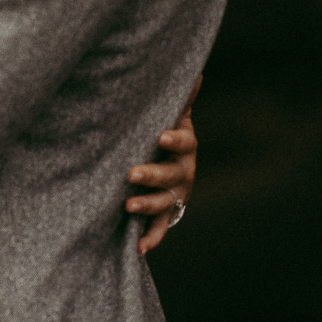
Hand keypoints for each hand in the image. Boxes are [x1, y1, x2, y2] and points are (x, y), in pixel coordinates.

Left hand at [126, 76, 200, 255]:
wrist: (166, 159)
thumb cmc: (161, 129)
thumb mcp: (171, 113)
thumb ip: (179, 98)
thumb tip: (195, 72)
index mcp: (183, 146)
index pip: (183, 143)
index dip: (174, 140)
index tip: (160, 136)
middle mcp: (183, 172)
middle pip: (170, 175)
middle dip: (151, 175)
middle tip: (130, 174)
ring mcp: (175, 194)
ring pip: (164, 203)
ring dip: (147, 205)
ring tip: (127, 206)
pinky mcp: (165, 213)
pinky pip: (160, 228)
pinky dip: (150, 238)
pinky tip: (139, 249)